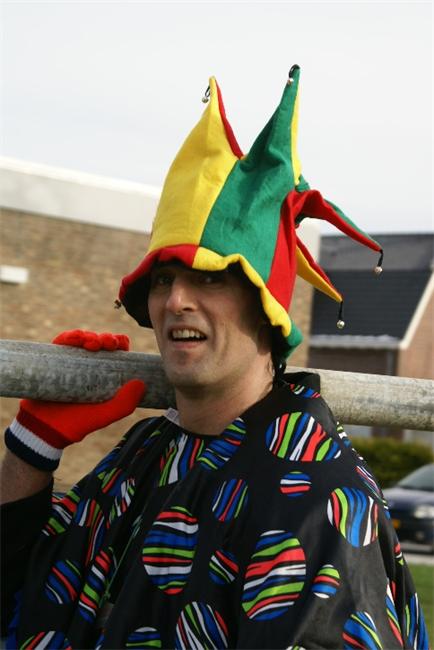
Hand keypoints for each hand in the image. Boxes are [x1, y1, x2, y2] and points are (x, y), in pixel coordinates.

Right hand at [4, 330, 145, 471]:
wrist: (44, 429)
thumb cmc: (76, 424)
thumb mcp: (105, 416)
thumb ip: (124, 404)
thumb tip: (140, 383)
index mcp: (105, 376)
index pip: (117, 354)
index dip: (120, 344)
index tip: (120, 344)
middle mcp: (90, 366)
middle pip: (102, 343)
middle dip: (107, 338)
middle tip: (107, 343)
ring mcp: (71, 362)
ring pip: (83, 340)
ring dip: (90, 336)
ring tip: (91, 342)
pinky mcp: (54, 360)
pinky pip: (62, 343)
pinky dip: (70, 336)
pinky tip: (76, 338)